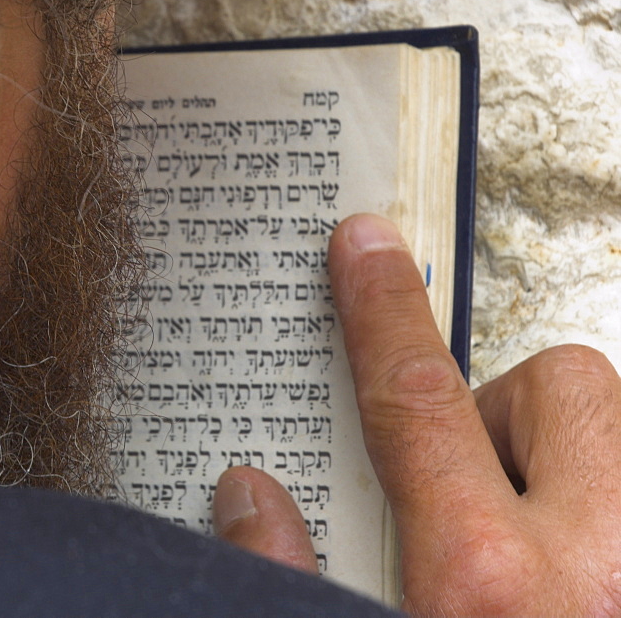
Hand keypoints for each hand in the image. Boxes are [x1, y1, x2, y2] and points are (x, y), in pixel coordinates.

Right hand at [215, 213, 620, 616]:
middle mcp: (599, 568)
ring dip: (576, 460)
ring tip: (541, 539)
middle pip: (560, 389)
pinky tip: (584, 570)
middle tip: (476, 481)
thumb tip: (249, 496)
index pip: (418, 399)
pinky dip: (607, 503)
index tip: (365, 247)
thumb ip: (294, 577)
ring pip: (620, 430)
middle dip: (508, 412)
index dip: (382, 310)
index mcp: (486, 588)